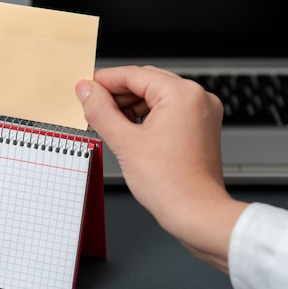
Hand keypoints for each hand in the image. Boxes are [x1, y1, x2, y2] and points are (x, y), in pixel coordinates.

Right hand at [75, 65, 247, 272]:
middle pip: (146, 83)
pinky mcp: (200, 128)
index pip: (134, 74)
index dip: (105, 81)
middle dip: (117, 95)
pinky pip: (167, 111)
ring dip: (130, 106)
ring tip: (108, 123)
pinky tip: (127, 131)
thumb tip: (86, 90)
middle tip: (92, 107)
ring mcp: (201, 113)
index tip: (86, 88)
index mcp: (182, 94)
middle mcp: (196, 98)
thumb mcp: (124, 142)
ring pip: (155, 97)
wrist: (197, 214)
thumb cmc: (172, 184)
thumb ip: (100, 111)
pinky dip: (145, 117)